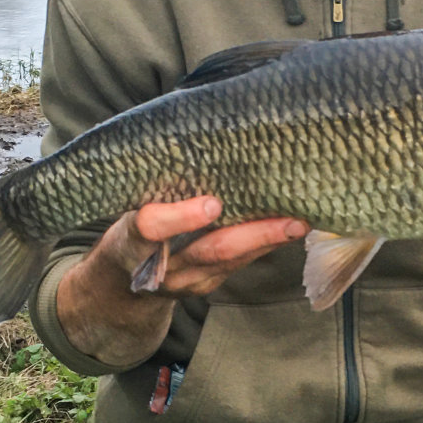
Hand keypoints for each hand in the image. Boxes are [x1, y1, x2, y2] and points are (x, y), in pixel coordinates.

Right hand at [124, 196, 309, 297]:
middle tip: (291, 221)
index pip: (151, 228)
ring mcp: (187, 280)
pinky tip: (288, 229)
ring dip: (270, 241)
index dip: (181, 218)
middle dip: (255, 235)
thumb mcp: (128, 206)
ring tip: (301, 222)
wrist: (122, 285)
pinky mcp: (205, 284)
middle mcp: (162, 267)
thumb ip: (156, 186)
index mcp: (132, 238)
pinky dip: (264, 245)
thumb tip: (196, 137)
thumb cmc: (130, 228)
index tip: (212, 204)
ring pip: (232, 261)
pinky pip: (238, 264)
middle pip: (211, 251)